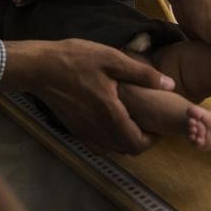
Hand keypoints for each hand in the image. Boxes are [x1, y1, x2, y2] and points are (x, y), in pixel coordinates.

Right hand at [0, 39, 173, 154]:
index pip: (138, 143)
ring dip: (125, 142)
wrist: (40, 67)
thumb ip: (143, 75)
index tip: (158, 126)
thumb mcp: (112, 59)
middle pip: (126, 150)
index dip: (153, 140)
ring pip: (112, 150)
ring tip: (130, 122)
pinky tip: (109, 124)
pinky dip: (108, 142)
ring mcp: (84, 132)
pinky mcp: (74, 129)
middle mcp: (97, 130)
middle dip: (141, 141)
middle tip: (147, 123)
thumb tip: (170, 85)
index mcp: (111, 114)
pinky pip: (97, 146)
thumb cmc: (76, 59)